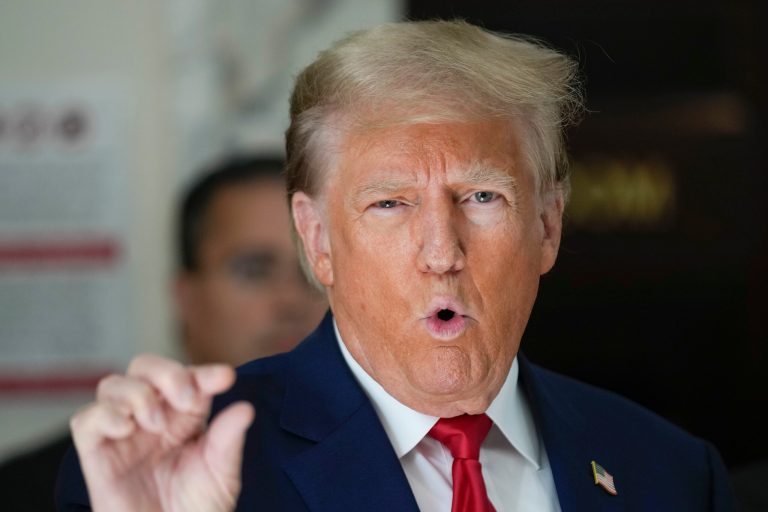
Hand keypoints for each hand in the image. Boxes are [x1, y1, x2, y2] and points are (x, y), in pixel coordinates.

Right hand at [70, 354, 253, 511]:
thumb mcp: (221, 474)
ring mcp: (122, 435)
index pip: (189, 378)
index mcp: (183, 416)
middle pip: (144, 367)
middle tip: (187, 399)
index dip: (204, 372)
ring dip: (138, 394)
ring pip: (112, 385)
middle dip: (167, 373)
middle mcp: (151, 418)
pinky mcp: (97, 457)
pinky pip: (85, 421)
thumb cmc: (195, 509)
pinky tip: (127, 428)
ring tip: (157, 424)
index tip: (225, 378)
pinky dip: (104, 415)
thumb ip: (228, 440)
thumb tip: (246, 408)